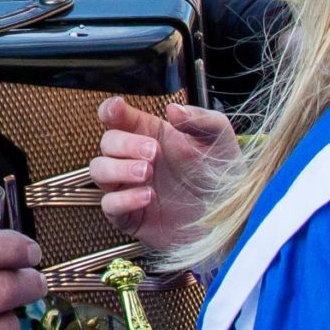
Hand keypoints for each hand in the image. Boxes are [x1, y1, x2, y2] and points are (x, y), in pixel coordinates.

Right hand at [90, 98, 238, 253]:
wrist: (230, 221)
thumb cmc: (222, 178)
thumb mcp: (219, 141)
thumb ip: (200, 119)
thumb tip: (173, 109)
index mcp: (151, 135)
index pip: (117, 117)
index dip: (110, 110)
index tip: (117, 109)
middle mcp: (135, 159)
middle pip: (107, 142)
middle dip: (125, 144)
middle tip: (153, 153)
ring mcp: (129, 187)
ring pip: (98, 170)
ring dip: (118, 168)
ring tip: (146, 173)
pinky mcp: (130, 216)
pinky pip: (109, 204)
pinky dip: (123, 199)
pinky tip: (147, 196)